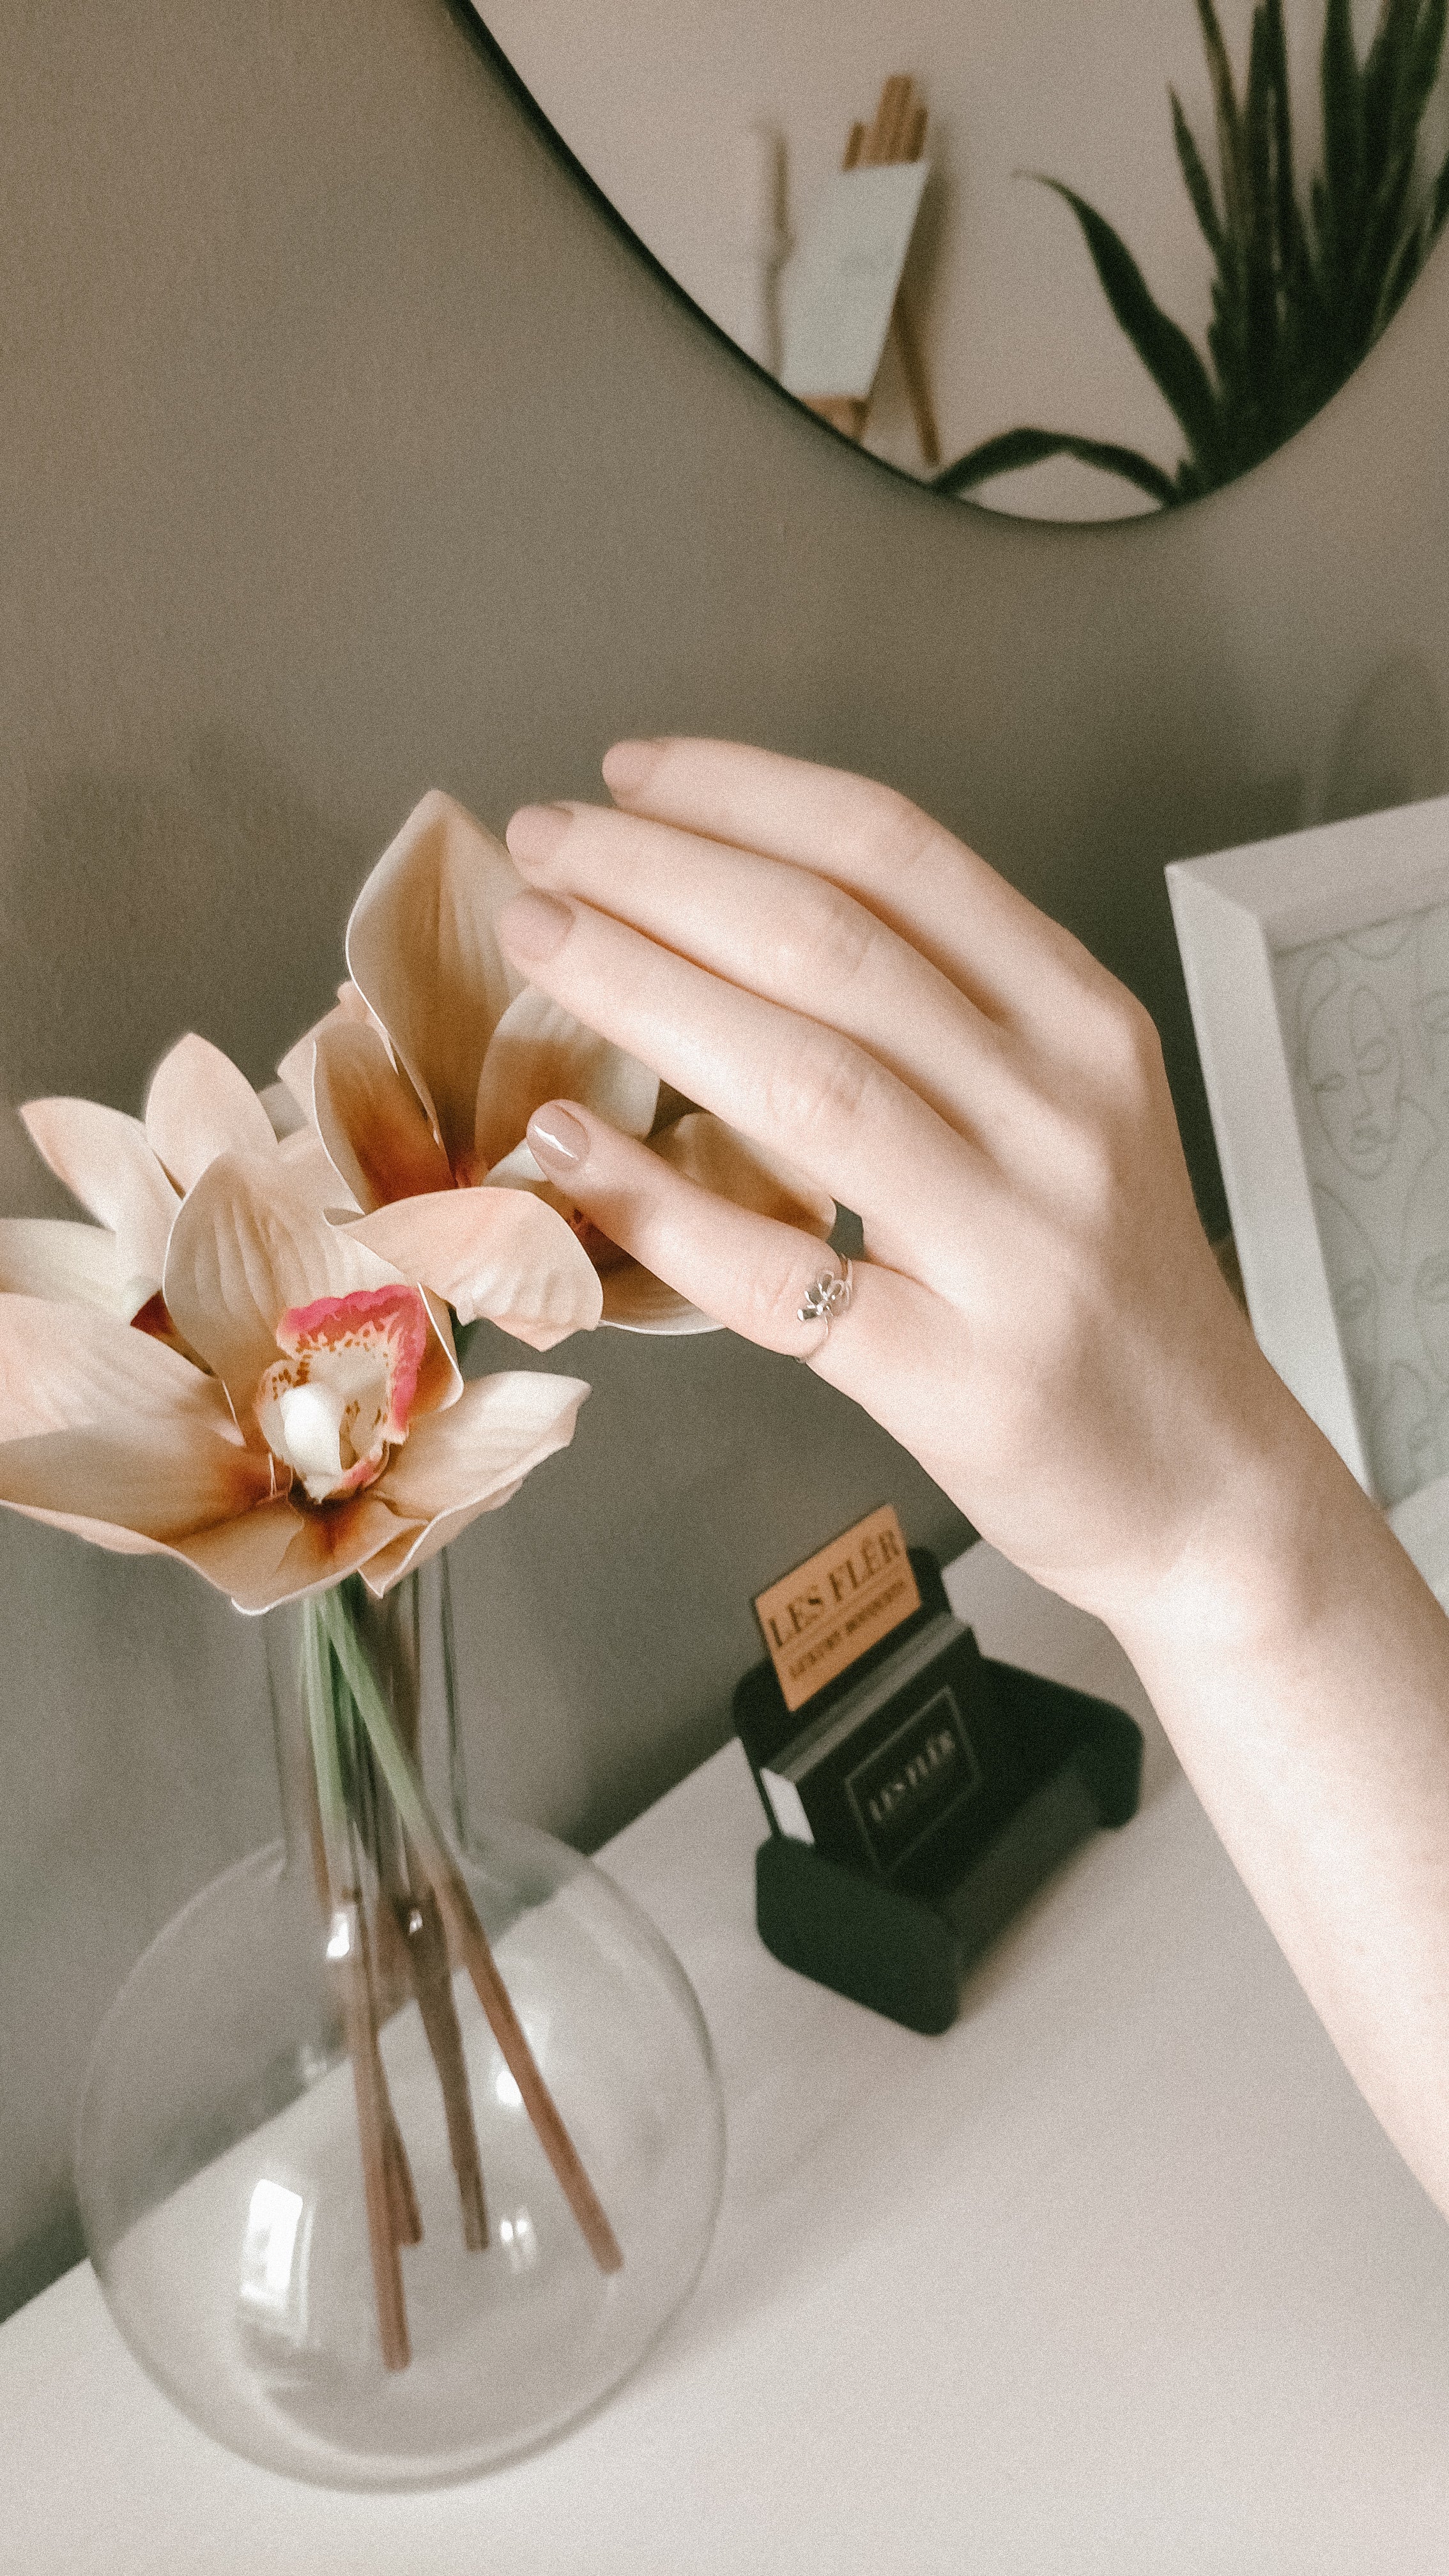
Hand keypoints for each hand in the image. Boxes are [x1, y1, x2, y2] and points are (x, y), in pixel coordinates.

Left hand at [496, 740, 1290, 1626]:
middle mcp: (1058, 1114)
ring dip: (646, 994)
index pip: (899, 857)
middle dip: (664, 876)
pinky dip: (662, 1200)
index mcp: (1084, 1024)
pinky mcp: (956, 1374)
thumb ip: (940, 1024)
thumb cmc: (1107, 1292)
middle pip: (833, 948)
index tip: (629, 776)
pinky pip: (779, 1271)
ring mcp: (1013, 1248)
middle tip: (545, 846)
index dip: (745, 797)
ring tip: (541, 944)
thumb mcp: (1067, 1116)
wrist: (1208, 1483)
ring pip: (803, 1081)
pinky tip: (571, 1143)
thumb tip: (726, 929)